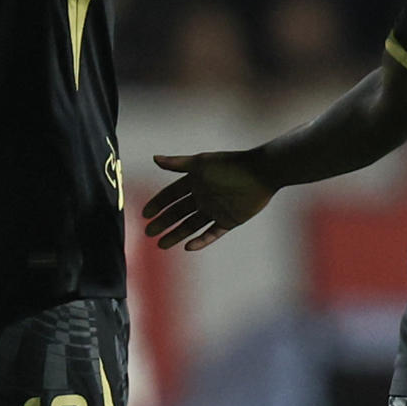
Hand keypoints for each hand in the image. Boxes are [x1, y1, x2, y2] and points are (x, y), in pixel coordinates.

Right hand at [141, 151, 274, 250]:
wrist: (261, 172)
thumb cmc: (231, 165)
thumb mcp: (201, 163)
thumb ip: (177, 164)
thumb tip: (154, 158)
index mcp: (195, 181)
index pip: (171, 194)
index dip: (158, 204)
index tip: (145, 214)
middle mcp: (203, 196)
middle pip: (178, 212)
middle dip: (163, 222)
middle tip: (148, 232)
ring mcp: (215, 209)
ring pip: (191, 225)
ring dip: (176, 234)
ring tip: (161, 244)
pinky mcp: (229, 220)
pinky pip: (212, 233)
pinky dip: (201, 241)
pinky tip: (188, 247)